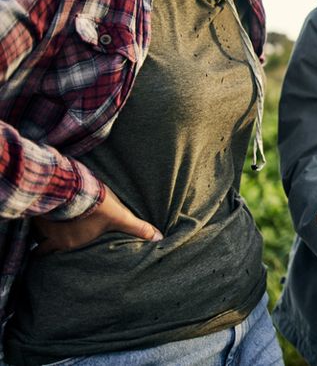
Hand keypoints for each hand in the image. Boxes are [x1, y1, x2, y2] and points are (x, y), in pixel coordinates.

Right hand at [32, 184, 161, 253]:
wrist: (74, 186)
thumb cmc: (98, 204)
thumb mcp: (120, 216)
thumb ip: (138, 228)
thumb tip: (159, 238)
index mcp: (73, 243)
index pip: (60, 254)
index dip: (57, 254)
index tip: (55, 255)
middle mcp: (55, 239)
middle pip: (44, 247)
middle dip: (46, 246)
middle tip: (47, 244)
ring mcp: (43, 225)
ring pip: (37, 232)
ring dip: (42, 229)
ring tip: (46, 225)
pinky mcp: (37, 211)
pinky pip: (32, 219)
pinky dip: (36, 215)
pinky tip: (39, 209)